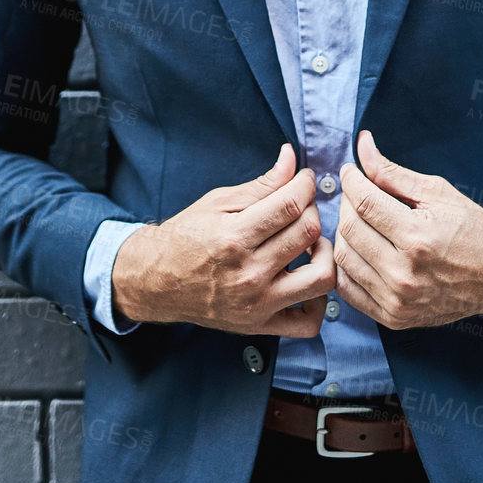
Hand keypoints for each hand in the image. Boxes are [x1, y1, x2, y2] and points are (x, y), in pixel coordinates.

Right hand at [112, 142, 335, 336]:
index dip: (306, 183)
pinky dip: (319, 302)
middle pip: (308, 233)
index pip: (291, 204)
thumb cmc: (187, 237)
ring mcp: (257, 304)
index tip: (305, 179)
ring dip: (325, 253)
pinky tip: (305, 278)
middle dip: (313, 209)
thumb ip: (261, 184)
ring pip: (321, 278)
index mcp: (233, 237)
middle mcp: (248, 274)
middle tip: (302, 206)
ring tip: (309, 243)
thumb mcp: (218, 202)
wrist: (156, 281)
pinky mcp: (261, 325)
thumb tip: (291, 157)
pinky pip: (310, 323)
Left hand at [333, 129, 482, 330]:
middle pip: (350, 229)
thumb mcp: (438, 193)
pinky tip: (360, 249)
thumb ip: (393, 173)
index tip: (350, 172)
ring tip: (360, 220)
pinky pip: (348, 289)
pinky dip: (346, 266)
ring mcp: (398, 300)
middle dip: (347, 203)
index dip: (351, 180)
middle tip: (357, 194)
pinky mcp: (394, 318)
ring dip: (344, 233)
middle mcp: (405, 273)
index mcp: (418, 237)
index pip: (364, 202)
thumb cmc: (473, 230)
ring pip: (344, 258)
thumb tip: (362, 145)